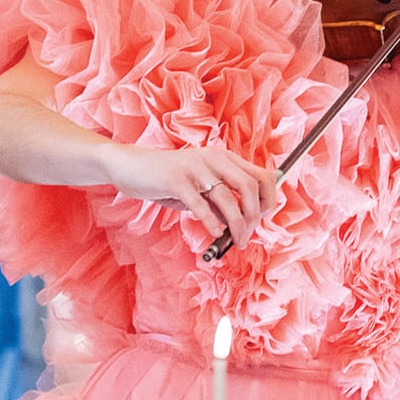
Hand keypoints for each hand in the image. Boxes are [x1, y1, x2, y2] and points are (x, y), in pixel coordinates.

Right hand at [104, 145, 282, 243]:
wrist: (130, 167)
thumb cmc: (168, 180)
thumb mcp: (200, 189)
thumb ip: (220, 203)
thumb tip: (241, 224)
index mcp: (223, 158)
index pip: (262, 175)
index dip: (268, 199)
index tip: (261, 218)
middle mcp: (213, 158)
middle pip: (249, 186)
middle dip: (254, 215)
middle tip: (248, 235)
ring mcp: (195, 167)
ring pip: (227, 198)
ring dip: (237, 225)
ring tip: (236, 241)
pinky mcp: (176, 180)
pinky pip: (201, 205)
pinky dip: (212, 223)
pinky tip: (215, 234)